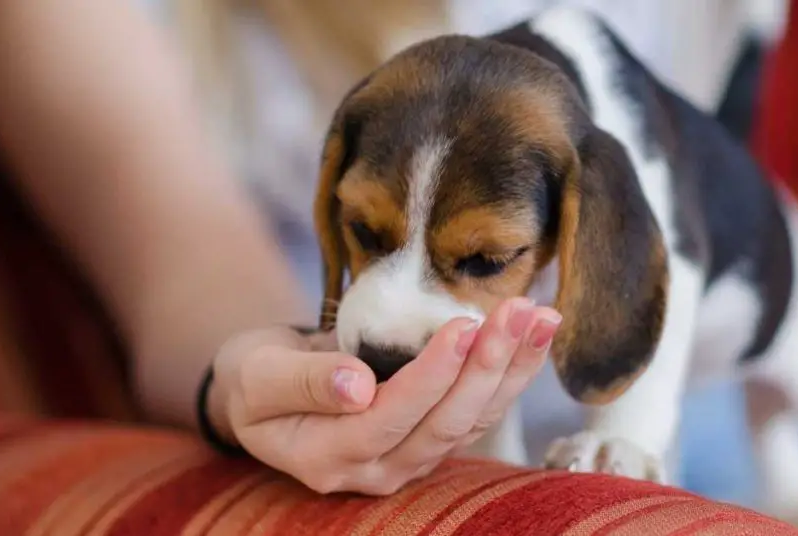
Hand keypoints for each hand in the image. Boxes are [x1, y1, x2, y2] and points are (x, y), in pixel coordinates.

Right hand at [209, 297, 560, 494]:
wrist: (268, 392)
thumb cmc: (256, 377)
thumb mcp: (257, 375)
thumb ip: (302, 381)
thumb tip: (357, 385)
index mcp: (327, 457)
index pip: (389, 418)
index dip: (430, 376)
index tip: (463, 326)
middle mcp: (376, 469)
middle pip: (444, 424)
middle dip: (488, 365)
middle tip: (520, 311)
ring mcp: (408, 458)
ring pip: (472, 420)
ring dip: (513, 368)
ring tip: (541, 316)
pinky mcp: (431, 438)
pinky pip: (478, 410)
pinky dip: (510, 372)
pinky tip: (535, 334)